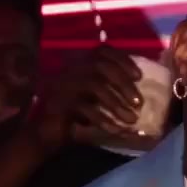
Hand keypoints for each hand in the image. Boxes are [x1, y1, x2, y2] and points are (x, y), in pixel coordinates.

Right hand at [24, 46, 142, 152]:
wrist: (45, 136)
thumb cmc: (76, 117)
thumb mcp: (97, 100)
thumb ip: (113, 90)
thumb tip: (140, 94)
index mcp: (80, 65)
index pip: (102, 50)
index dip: (123, 59)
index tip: (139, 77)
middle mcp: (70, 70)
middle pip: (100, 65)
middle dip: (123, 83)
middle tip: (139, 103)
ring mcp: (63, 86)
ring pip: (95, 85)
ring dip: (117, 103)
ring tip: (132, 119)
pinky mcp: (59, 104)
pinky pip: (85, 108)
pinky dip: (104, 119)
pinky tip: (116, 129)